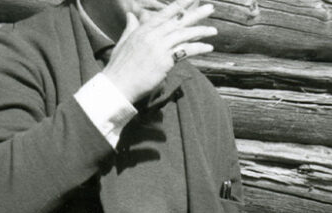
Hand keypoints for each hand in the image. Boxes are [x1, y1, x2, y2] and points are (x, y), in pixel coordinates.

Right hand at [101, 0, 216, 103]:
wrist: (117, 84)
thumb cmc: (119, 66)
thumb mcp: (123, 42)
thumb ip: (130, 27)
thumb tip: (131, 14)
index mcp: (142, 30)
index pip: (163, 14)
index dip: (178, 6)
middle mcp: (151, 35)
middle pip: (177, 22)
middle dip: (196, 14)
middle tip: (210, 8)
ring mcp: (158, 47)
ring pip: (184, 34)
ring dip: (201, 31)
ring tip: (214, 30)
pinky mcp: (164, 60)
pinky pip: (186, 51)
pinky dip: (199, 48)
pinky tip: (209, 47)